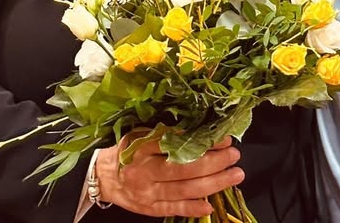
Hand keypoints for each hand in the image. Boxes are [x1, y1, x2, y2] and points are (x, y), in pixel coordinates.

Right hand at [93, 135, 243, 217]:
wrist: (105, 176)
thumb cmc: (129, 149)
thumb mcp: (143, 134)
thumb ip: (168, 134)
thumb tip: (202, 131)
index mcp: (144, 147)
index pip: (178, 144)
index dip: (203, 143)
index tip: (224, 139)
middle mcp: (145, 171)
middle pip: (184, 169)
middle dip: (213, 163)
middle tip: (234, 156)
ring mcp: (147, 193)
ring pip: (184, 190)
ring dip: (213, 183)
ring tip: (234, 175)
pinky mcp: (149, 208)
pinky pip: (174, 209)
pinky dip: (193, 207)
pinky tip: (211, 203)